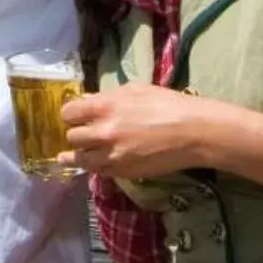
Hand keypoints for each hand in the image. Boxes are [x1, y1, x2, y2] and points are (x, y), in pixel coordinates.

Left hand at [62, 84, 244, 179]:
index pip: (69, 113)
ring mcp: (112, 155)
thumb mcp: (135, 90)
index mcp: (105, 107)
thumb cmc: (168, 104)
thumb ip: (107, 96)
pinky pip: (100, 171)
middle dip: (77, 134)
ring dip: (82, 154)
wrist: (193, 132)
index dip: (71, 114)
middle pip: (72, 137)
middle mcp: (103, 132)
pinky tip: (102, 161)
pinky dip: (99, 166)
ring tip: (79, 154)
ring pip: (81, 159)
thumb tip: (88, 101)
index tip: (75, 116)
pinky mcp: (123, 172)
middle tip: (84, 133)